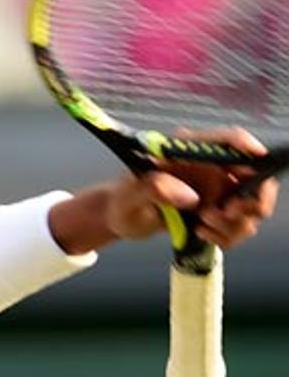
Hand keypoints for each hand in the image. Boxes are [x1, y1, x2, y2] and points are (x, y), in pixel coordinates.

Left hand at [104, 127, 277, 248]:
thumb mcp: (128, 196)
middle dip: (250, 199)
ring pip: (251, 207)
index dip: (247, 150)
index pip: (228, 140)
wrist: (120, 220)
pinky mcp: (219, 212)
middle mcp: (211, 168)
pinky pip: (240, 226)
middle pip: (256, 176)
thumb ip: (154, 189)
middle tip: (226, 212)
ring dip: (233, 223)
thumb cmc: (121, 201)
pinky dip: (226, 235)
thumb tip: (190, 197)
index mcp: (189, 152)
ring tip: (201, 225)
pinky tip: (200, 233)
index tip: (252, 170)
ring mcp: (218, 190)